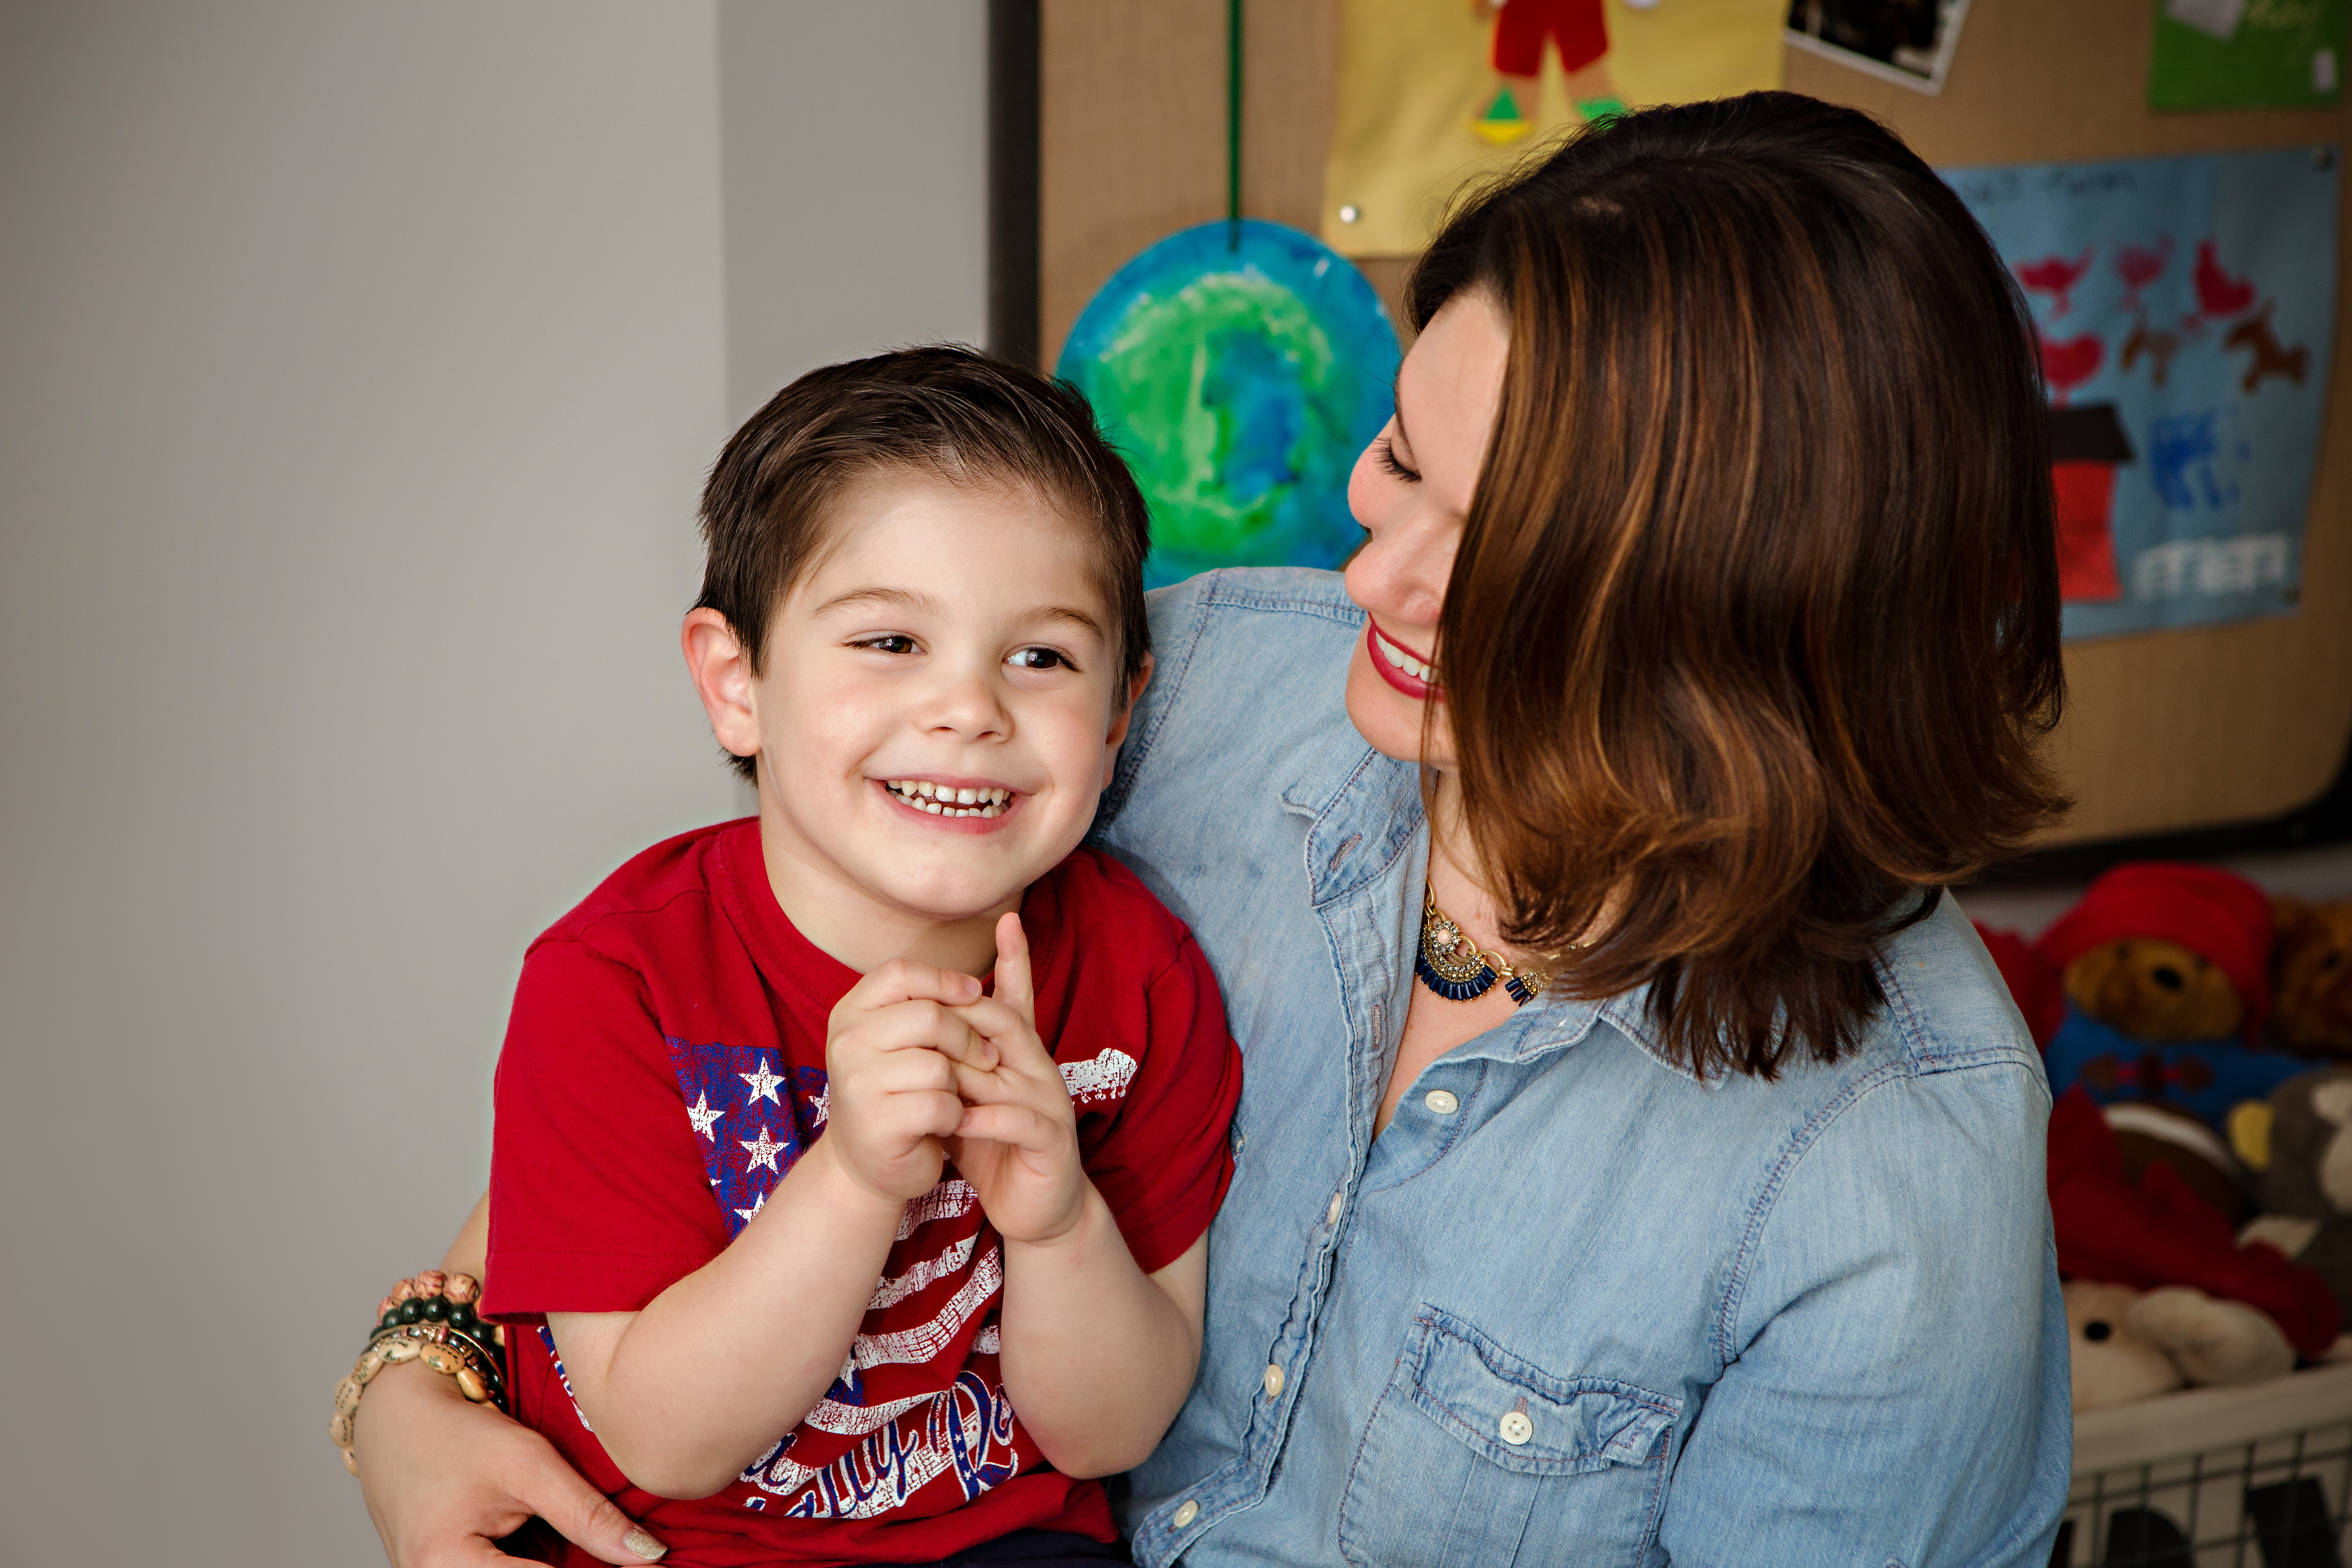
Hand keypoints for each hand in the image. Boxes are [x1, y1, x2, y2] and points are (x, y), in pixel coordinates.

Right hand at [353, 1359, 666, 1565]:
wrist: (396, 1425)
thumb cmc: (458, 1436)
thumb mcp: (529, 1465)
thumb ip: (587, 1515)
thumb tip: (650, 1558)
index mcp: (445, 1566)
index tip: (652, 1564)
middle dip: (576, 1560)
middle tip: (629, 1548)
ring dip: (557, 1556)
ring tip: (550, 1515)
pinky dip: (535, 1552)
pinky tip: (542, 1528)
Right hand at [823, 957, 999, 1205]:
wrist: (869, 1164)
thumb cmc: (898, 1091)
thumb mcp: (903, 1038)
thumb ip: (929, 998)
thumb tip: (996, 947)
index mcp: (850, 1012)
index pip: (900, 972)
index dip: (945, 979)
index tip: (974, 993)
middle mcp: (846, 1042)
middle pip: (929, 1016)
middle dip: (968, 1037)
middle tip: (984, 1058)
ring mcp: (856, 1083)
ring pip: (938, 1064)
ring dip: (960, 1083)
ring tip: (951, 1094)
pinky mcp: (877, 1122)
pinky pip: (940, 1103)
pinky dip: (954, 1115)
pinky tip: (944, 1122)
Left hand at [946, 913, 1087, 1245]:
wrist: (1037, 1209)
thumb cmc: (994, 1148)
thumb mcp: (967, 1097)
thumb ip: (951, 1062)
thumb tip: (912, 1025)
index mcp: (1020, 1056)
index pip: (1019, 999)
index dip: (1017, 959)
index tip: (1009, 918)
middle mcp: (1039, 1071)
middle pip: (1006, 1024)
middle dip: (965, 1018)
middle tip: (925, 1019)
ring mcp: (1049, 1104)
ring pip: (1007, 1070)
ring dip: (965, 1073)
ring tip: (931, 1077)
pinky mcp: (1052, 1142)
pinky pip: (1017, 1120)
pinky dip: (985, 1118)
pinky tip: (958, 1120)